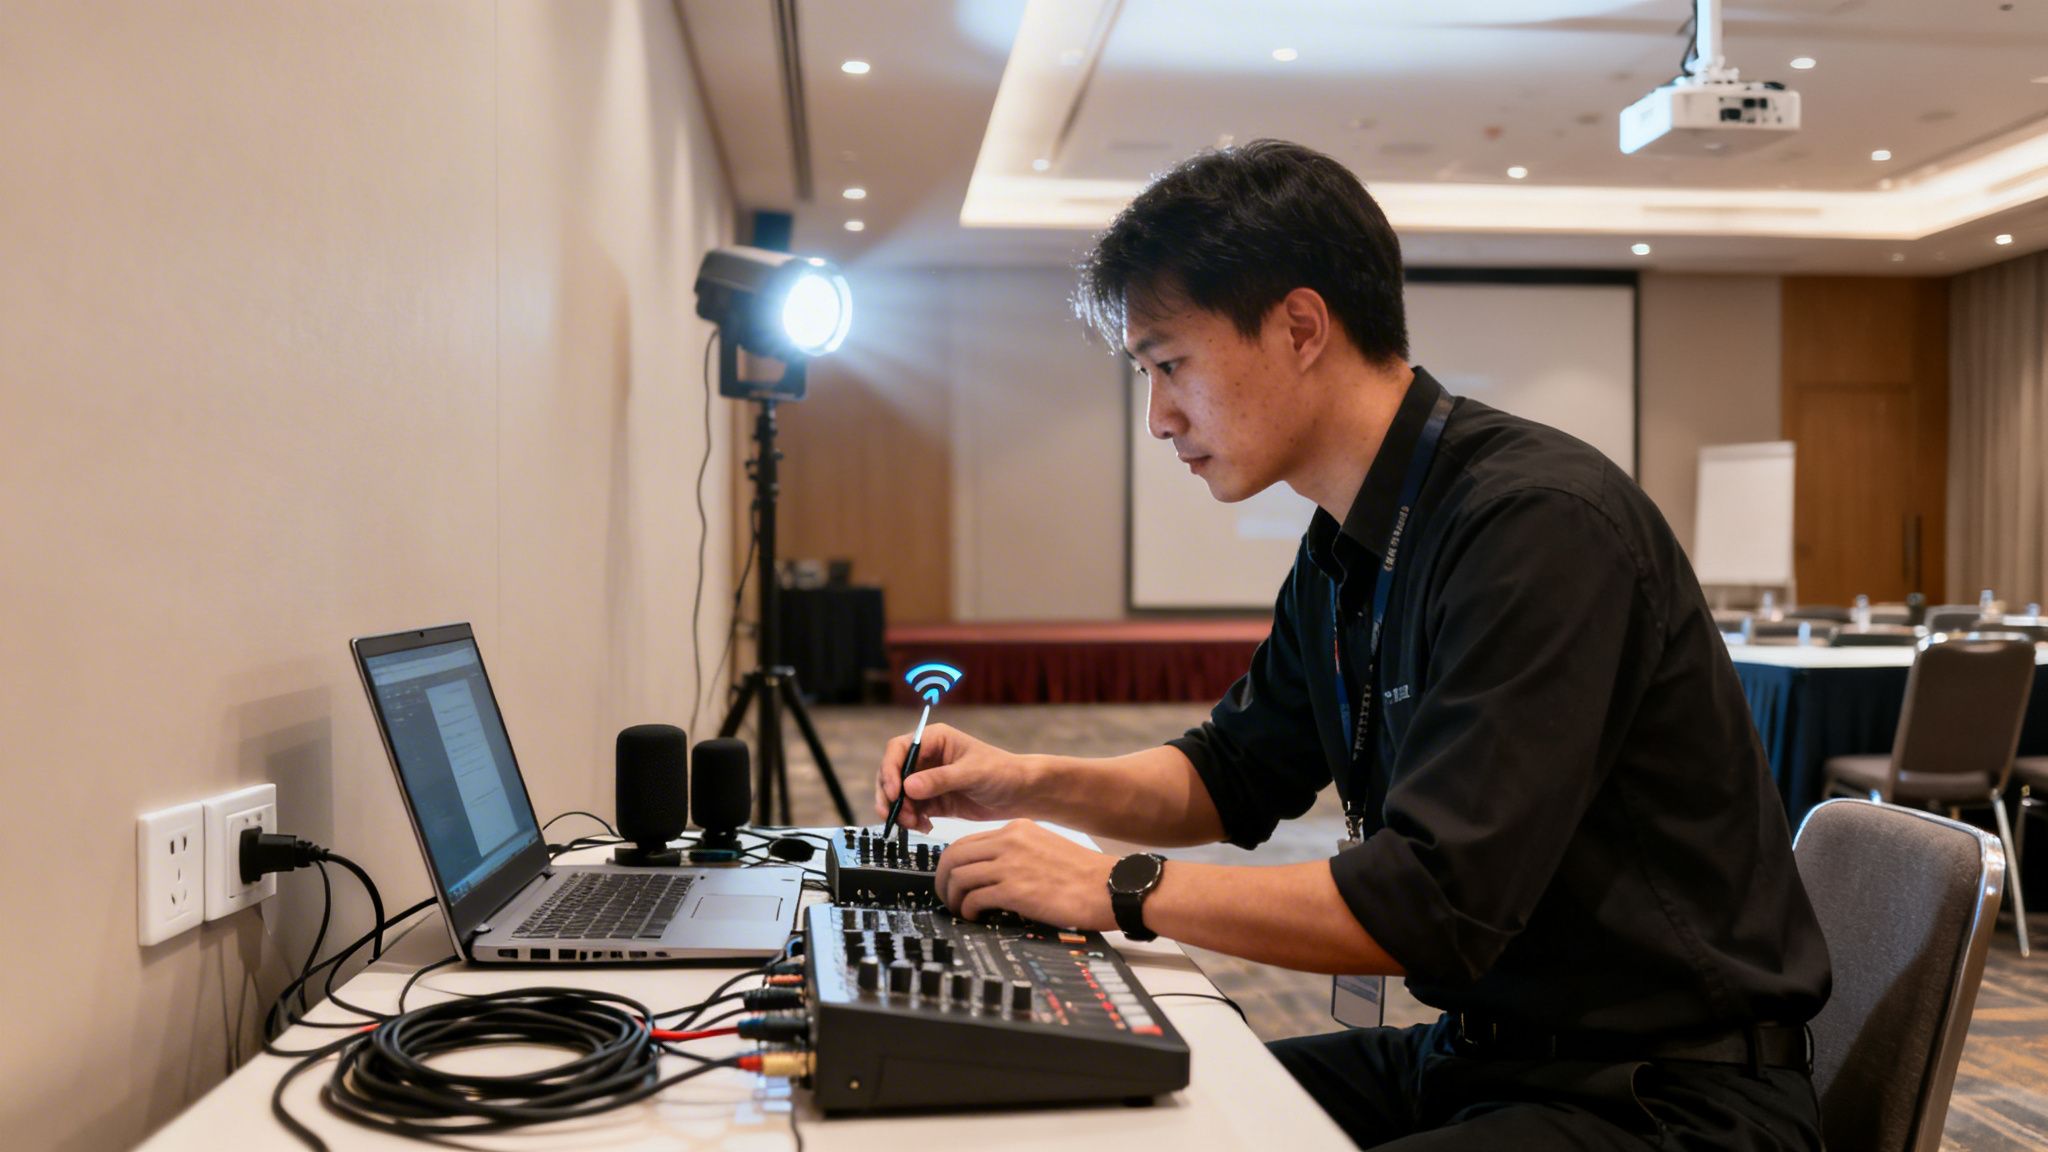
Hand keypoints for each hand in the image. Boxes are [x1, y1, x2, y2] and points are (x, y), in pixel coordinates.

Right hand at [874, 723, 1034, 832]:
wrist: (1020, 794)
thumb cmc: (1002, 772)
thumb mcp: (972, 773)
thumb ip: (940, 780)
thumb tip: (908, 787)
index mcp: (935, 740)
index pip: (899, 749)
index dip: (890, 769)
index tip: (895, 792)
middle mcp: (927, 758)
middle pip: (893, 774)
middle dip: (891, 796)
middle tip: (896, 815)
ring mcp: (928, 780)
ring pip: (899, 795)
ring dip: (900, 811)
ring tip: (914, 823)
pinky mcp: (933, 800)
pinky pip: (912, 810)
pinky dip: (912, 820)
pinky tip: (924, 826)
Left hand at [933, 820, 1115, 929]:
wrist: (1111, 887)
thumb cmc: (1085, 876)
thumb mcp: (1045, 848)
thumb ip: (1017, 854)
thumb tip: (991, 875)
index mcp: (1016, 829)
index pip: (966, 842)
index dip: (951, 865)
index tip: (952, 882)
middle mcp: (1009, 841)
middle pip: (953, 857)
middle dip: (943, 881)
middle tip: (948, 899)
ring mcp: (1010, 864)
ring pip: (957, 877)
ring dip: (953, 899)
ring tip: (961, 913)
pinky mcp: (1014, 890)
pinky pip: (973, 899)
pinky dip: (968, 911)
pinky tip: (977, 919)